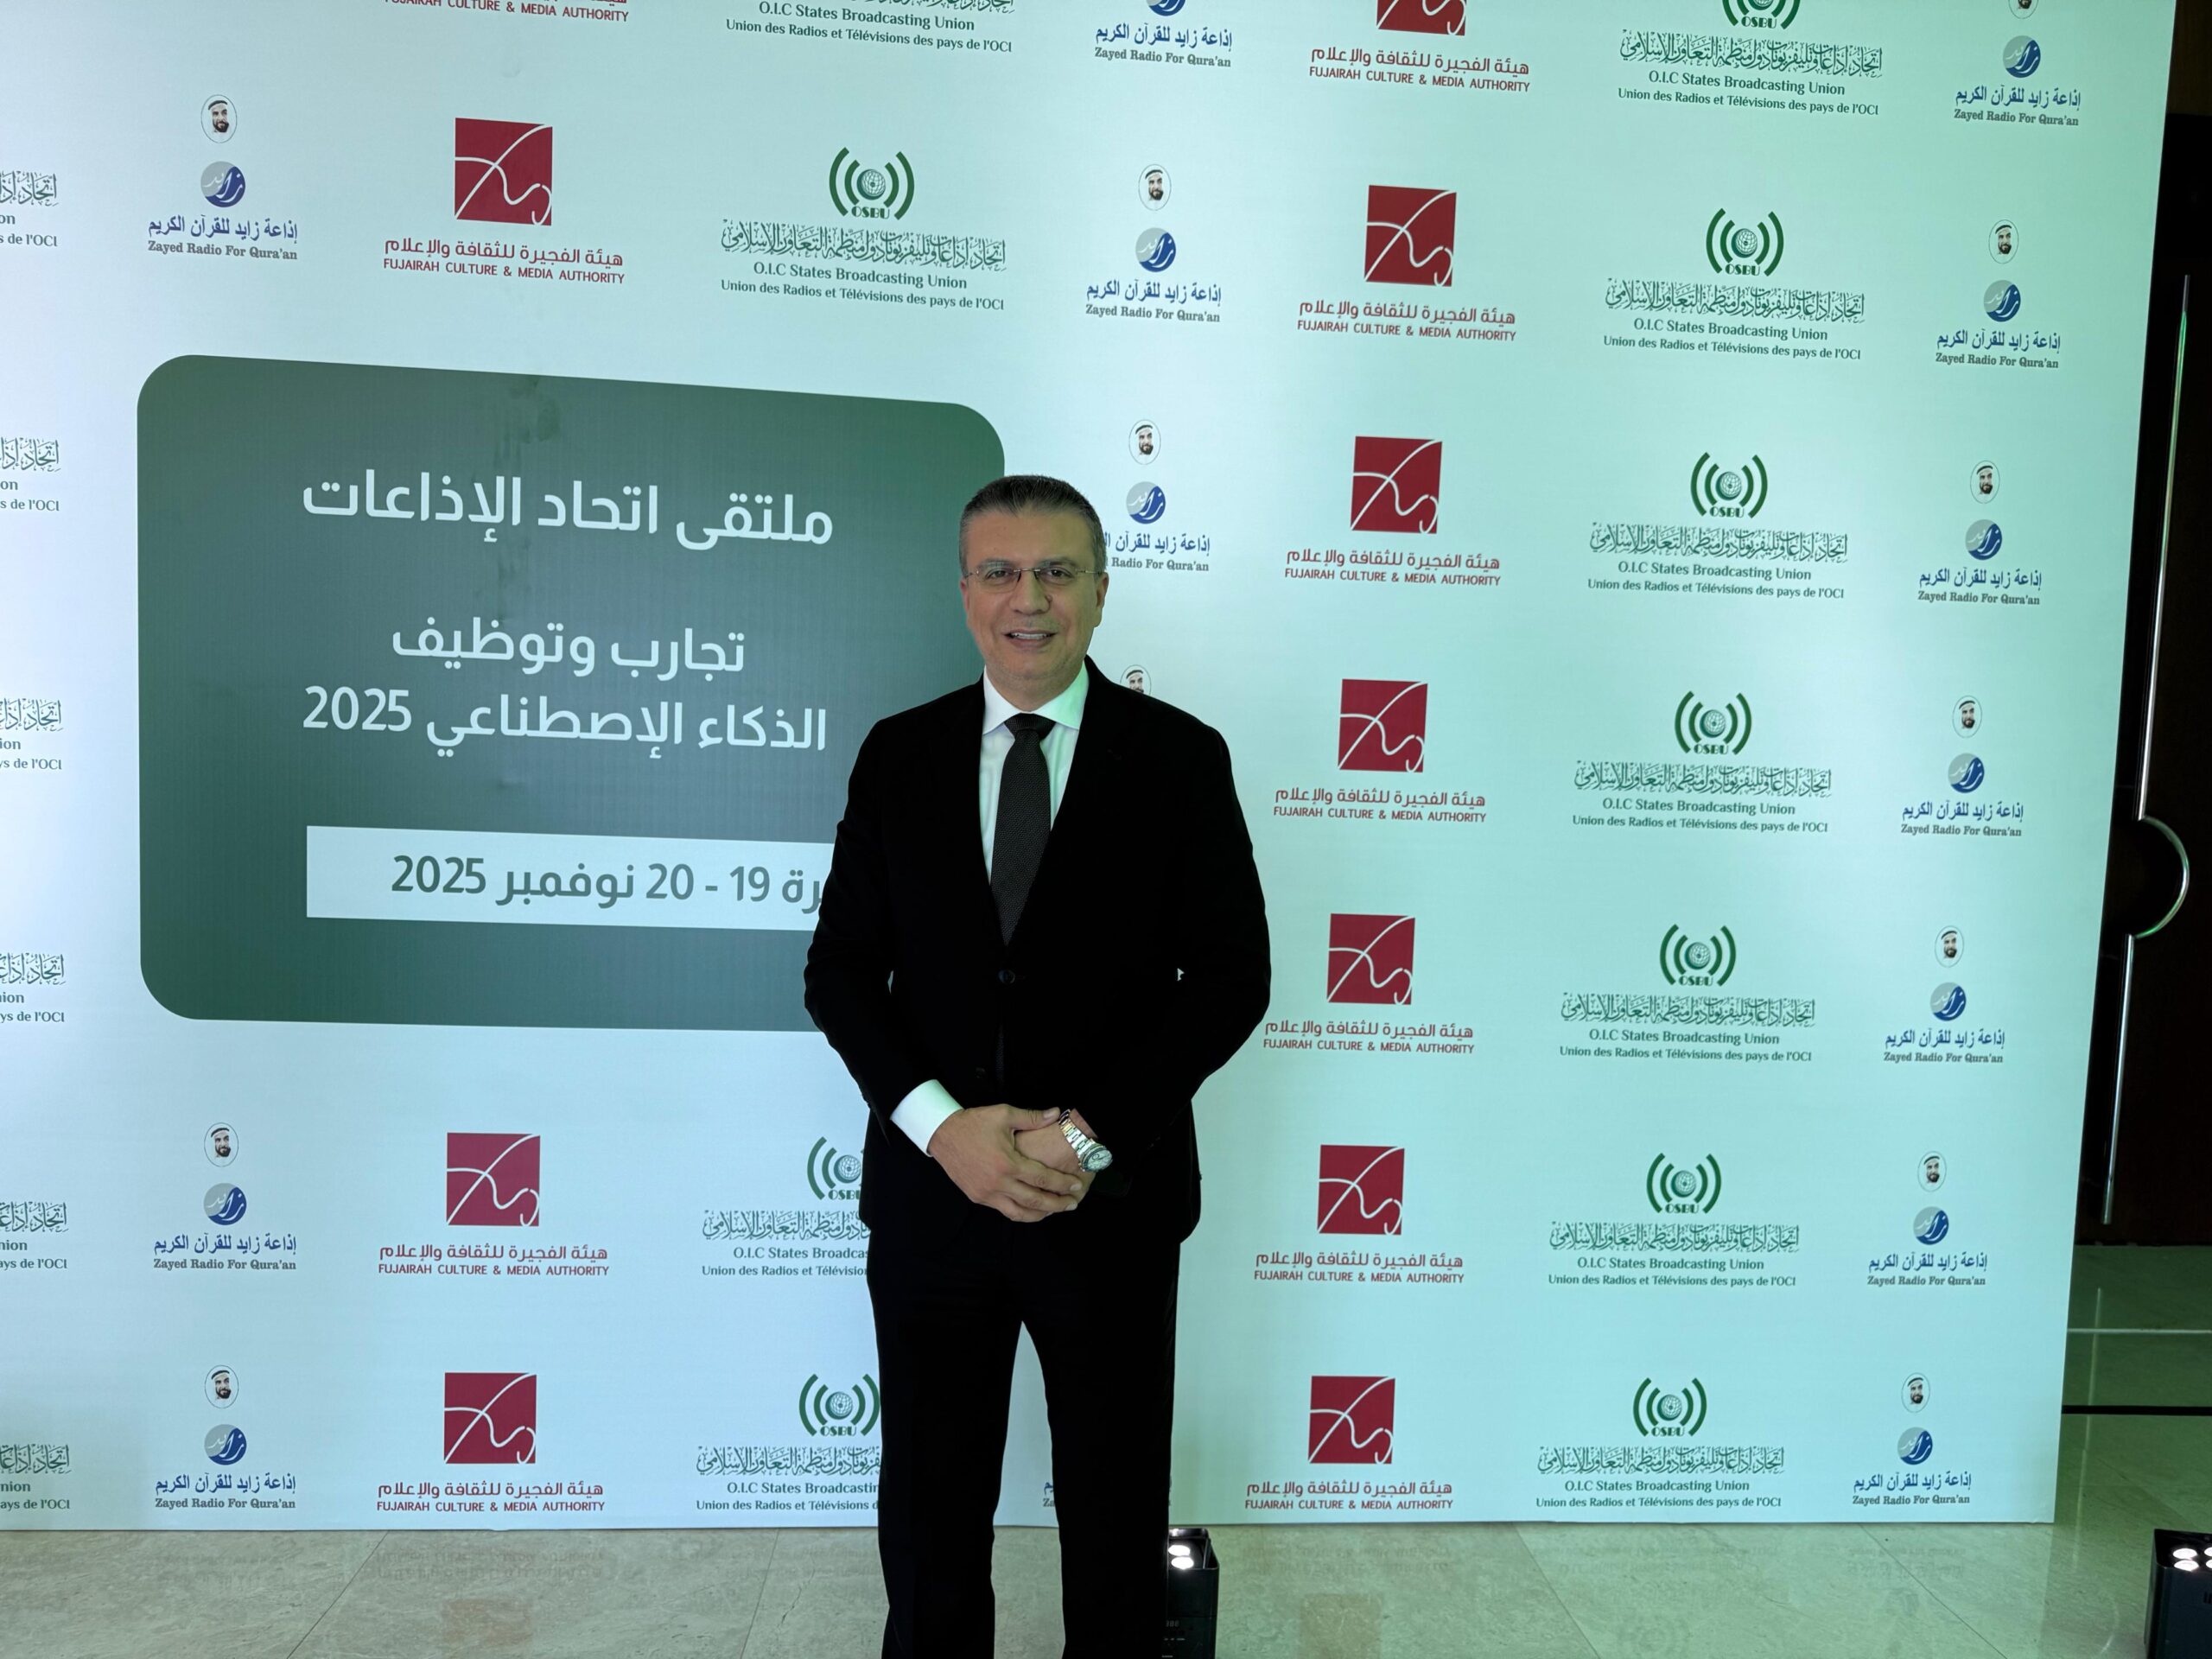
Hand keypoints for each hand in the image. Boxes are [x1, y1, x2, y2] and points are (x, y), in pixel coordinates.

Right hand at [927, 1105, 1087, 1222]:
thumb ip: (1032, 1118)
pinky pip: (1003, 1210)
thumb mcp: (1004, 1115)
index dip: (1063, 1183)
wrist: (941, 1133)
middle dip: (1057, 1204)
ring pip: (1018, 1213)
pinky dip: (1020, 1212)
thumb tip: (1056, 1113)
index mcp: (1008, 1163)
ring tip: (1054, 1210)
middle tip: (1073, 1203)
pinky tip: (1030, 1208)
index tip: (1076, 1184)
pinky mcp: (977, 1197)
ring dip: (1039, 1214)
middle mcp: (998, 1183)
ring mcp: (986, 1194)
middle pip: (1035, 1201)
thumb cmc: (973, 1123)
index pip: (1043, 1179)